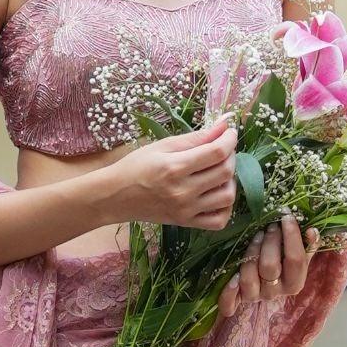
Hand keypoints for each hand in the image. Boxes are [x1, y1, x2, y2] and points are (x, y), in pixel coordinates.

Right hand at [107, 119, 238, 232]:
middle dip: (231, 155)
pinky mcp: (186, 223)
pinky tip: (217, 194)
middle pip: (225, 172)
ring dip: (230, 180)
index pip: (217, 152)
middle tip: (222, 148)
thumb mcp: (163, 145)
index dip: (230, 139)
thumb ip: (196, 137)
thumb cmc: (136, 166)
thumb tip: (225, 123)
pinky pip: (219, 221)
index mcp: (175, 167)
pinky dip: (225, 207)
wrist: (115, 196)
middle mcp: (183, 191)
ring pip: (227, 196)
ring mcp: (186, 210)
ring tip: (218, 172)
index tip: (230, 132)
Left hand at [217, 213, 322, 319]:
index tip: (287, 217)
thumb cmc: (282, 266)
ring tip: (255, 236)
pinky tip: (231, 279)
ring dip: (251, 254)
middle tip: (270, 225)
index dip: (292, 237)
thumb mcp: (296, 258)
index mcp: (294, 283)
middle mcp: (274, 293)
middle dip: (270, 242)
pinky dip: (229, 292)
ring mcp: (254, 297)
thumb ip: (307, 246)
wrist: (261, 287)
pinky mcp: (236, 302)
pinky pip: (230, 303)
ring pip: (249, 278)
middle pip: (270, 267)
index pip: (296, 261)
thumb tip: (312, 231)